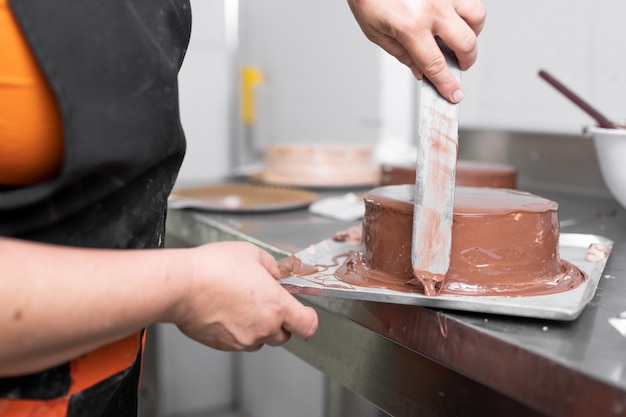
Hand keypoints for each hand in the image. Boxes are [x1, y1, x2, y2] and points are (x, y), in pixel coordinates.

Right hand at [171, 242, 317, 351]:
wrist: (182, 286)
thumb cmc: (214, 268)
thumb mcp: (251, 254)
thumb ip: (271, 267)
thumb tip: (274, 275)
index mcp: (276, 305)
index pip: (307, 325)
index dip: (307, 319)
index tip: (304, 313)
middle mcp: (263, 327)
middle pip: (284, 336)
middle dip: (280, 322)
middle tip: (266, 304)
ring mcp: (243, 339)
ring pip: (259, 340)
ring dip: (257, 328)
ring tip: (241, 305)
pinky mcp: (223, 345)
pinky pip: (238, 342)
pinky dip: (237, 331)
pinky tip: (226, 311)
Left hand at [347, 0, 485, 102]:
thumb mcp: (376, 33)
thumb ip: (402, 54)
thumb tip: (421, 72)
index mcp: (411, 26)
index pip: (435, 64)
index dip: (447, 84)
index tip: (454, 94)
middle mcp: (432, 8)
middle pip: (465, 43)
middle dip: (466, 61)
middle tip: (459, 65)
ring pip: (476, 17)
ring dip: (472, 33)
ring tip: (458, 38)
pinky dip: (466, 11)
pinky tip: (452, 17)